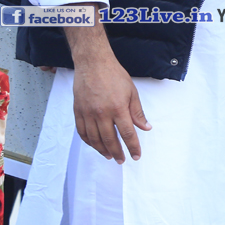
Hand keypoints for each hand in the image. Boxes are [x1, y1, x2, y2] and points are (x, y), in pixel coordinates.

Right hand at [68, 26, 150, 163]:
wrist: (93, 64)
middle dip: (117, 152)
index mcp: (118, 108)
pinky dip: (88, 141)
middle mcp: (102, 113)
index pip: (127, 134)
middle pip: (110, 140)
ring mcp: (88, 113)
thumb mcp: (132, 92)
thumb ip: (137, 112)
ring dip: (102, 150)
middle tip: (121, 160)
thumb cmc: (114, 76)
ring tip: (109, 155)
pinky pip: (82, 132)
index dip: (132, 147)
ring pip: (94, 139)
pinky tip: (94, 145)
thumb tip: (145, 127)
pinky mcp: (78, 111)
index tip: (136, 156)